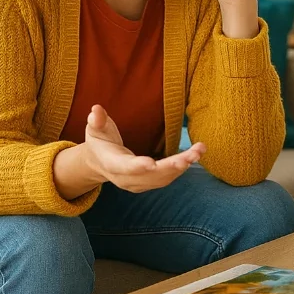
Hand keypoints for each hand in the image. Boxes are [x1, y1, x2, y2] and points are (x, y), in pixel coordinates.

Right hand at [82, 105, 205, 193]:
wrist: (99, 162)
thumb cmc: (99, 141)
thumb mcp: (94, 129)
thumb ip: (96, 120)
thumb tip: (96, 109)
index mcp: (112, 164)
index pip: (125, 167)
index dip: (138, 166)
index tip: (151, 163)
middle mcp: (126, 179)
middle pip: (151, 175)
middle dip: (171, 167)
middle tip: (189, 157)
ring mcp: (138, 184)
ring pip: (163, 178)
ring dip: (183, 166)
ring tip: (199, 150)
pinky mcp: (148, 184)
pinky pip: (167, 178)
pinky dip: (182, 168)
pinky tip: (195, 155)